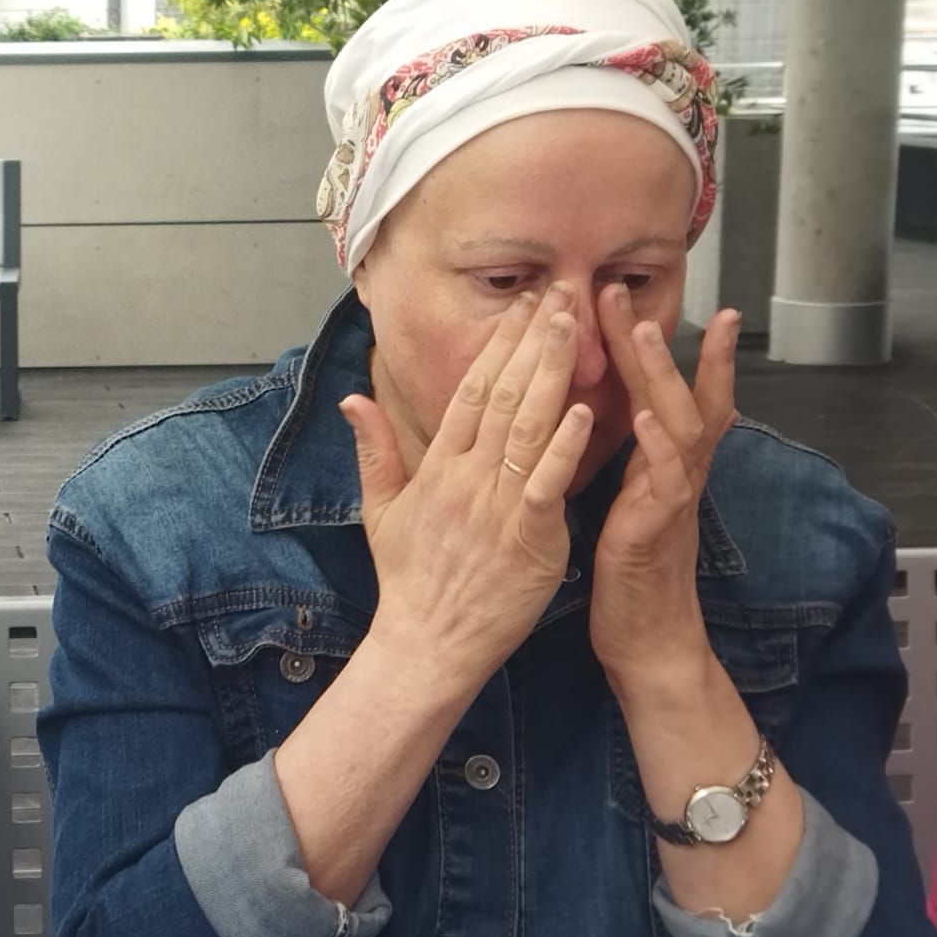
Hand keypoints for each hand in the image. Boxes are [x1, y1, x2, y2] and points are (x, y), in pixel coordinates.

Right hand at [342, 284, 592, 683]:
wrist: (425, 643)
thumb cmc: (409, 581)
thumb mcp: (380, 510)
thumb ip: (373, 449)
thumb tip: (353, 399)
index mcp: (436, 467)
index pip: (470, 390)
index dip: (499, 344)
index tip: (525, 306)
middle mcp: (465, 477)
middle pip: (502, 394)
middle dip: (534, 340)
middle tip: (562, 294)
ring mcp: (496, 505)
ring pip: (526, 427)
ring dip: (552, 374)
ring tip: (574, 329)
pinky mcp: (527, 538)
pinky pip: (546, 484)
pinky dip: (563, 447)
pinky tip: (583, 410)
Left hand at [590, 284, 740, 689]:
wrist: (646, 639)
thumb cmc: (628, 571)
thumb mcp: (623, 501)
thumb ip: (622, 458)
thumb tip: (604, 414)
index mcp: (658, 463)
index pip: (668, 391)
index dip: (663, 345)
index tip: (656, 295)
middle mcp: (674, 472)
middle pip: (673, 391)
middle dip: (651, 339)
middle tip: (625, 289)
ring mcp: (671, 499)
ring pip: (680, 425)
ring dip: (661, 377)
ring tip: (642, 332)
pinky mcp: (657, 531)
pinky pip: (667, 484)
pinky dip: (659, 447)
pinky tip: (647, 418)